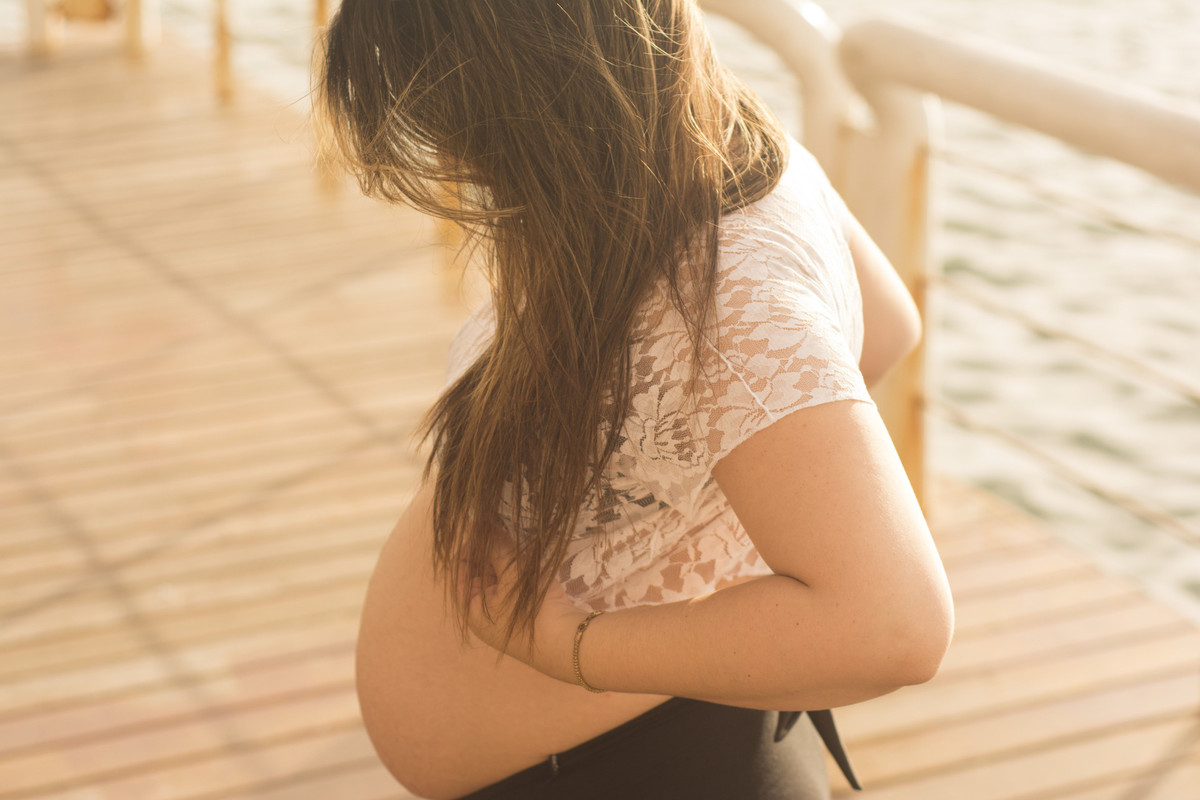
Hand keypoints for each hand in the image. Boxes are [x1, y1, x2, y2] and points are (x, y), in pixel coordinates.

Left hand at [462, 533, 588, 683]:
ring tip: (514, 535)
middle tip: (501, 525)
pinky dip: (519, 568)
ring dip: (506, 556)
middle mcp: (486, 613)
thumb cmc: (529, 611)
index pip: (460, 569)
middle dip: (489, 549)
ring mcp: (507, 614)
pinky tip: (528, 553)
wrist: (567, 643)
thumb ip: (496, 548)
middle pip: (481, 572)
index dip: (469, 545)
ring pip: (501, 576)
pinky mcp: (528, 612)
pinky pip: (517, 584)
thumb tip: (484, 524)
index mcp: (471, 609)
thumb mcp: (510, 574)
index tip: (482, 525)